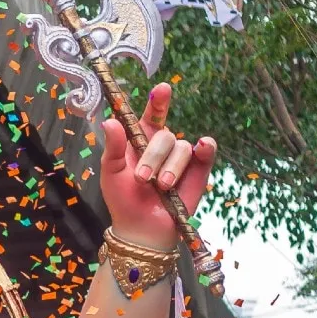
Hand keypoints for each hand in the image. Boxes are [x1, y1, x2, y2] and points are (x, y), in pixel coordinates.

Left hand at [98, 83, 216, 251]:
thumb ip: (113, 147)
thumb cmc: (123, 199)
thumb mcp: (111, 172)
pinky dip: (206, 147)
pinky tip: (202, 145)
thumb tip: (110, 120)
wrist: (141, 228)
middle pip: (164, 135)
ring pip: (181, 147)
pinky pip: (206, 151)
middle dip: (152, 157)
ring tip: (160, 187)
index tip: (162, 90)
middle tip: (142, 178)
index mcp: (141, 140)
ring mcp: (181, 157)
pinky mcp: (199, 169)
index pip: (151, 115)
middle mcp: (162, 146)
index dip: (157, 101)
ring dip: (170, 168)